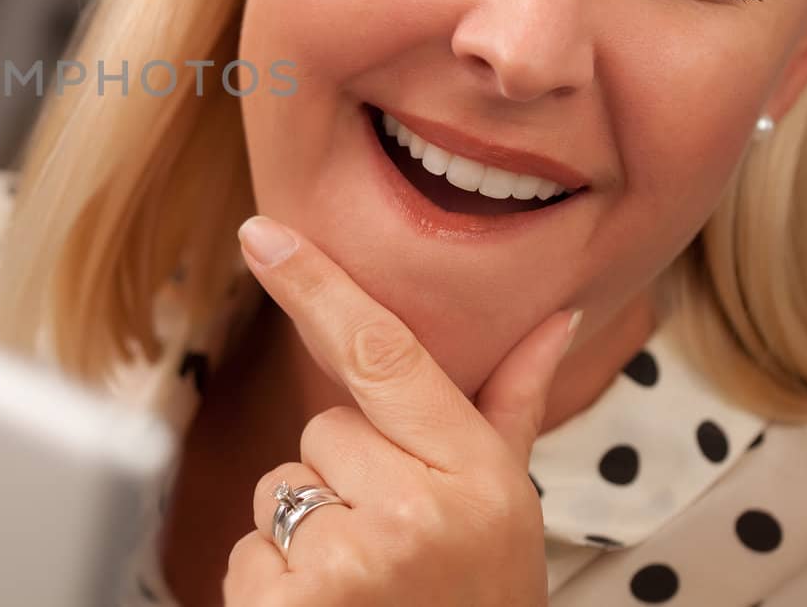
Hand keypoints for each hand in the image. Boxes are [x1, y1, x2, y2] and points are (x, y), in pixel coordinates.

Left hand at [223, 214, 576, 606]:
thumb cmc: (481, 598)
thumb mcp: (510, 505)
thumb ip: (514, 407)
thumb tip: (558, 317)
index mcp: (472, 472)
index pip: (383, 354)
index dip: (318, 286)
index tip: (264, 235)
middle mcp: (415, 511)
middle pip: (319, 431)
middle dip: (340, 478)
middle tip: (393, 540)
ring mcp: (351, 562)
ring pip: (277, 490)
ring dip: (303, 533)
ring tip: (365, 584)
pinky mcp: (291, 606)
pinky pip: (248, 552)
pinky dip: (273, 584)